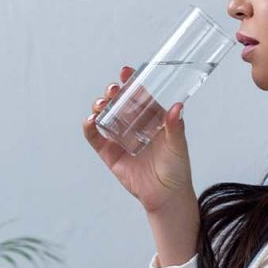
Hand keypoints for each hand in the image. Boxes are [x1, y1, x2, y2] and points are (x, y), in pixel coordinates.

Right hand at [81, 65, 195, 213]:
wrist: (166, 195)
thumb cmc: (176, 169)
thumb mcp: (178, 145)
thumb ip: (175, 127)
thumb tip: (177, 107)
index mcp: (151, 118)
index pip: (138, 94)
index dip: (131, 82)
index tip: (126, 72)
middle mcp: (133, 125)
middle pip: (118, 102)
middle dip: (113, 92)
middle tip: (114, 90)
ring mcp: (120, 138)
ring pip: (105, 116)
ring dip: (100, 106)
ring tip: (103, 104)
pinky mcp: (109, 153)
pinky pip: (96, 137)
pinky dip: (90, 127)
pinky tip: (90, 120)